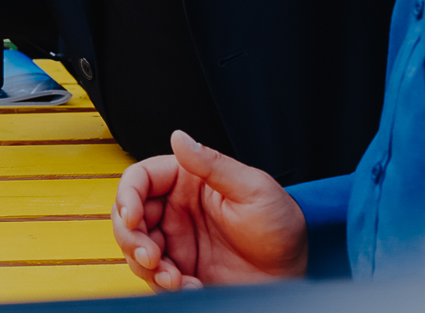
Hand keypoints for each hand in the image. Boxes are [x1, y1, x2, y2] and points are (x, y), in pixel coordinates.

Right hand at [112, 130, 308, 291]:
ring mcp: (177, 241)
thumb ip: (213, 164)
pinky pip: (155, 276)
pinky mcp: (181, 269)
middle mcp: (175, 210)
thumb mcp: (253, 189)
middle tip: (151, 255)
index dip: (128, 195)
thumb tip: (179, 137)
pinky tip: (188, 287)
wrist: (297, 274)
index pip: (140, 179)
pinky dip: (162, 284)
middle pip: (128, 215)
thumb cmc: (281, 227)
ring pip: (135, 247)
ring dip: (146, 264)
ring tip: (173, 277)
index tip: (133, 217)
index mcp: (187, 181)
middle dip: (131, 237)